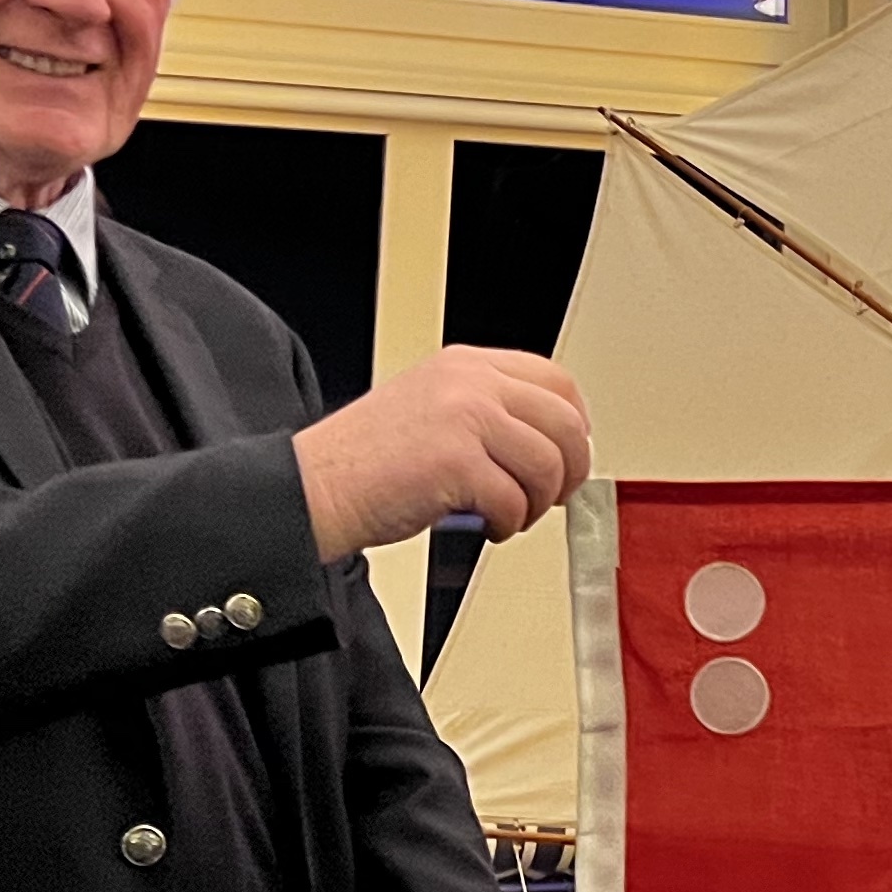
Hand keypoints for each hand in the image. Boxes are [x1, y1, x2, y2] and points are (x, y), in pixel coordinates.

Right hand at [294, 347, 592, 559]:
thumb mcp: (434, 408)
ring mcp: (465, 418)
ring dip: (537, 503)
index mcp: (467, 365)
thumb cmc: (368, 460)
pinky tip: (487, 526)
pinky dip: (508, 524)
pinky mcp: (456, 461)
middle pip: (565, 423)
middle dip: (568, 471)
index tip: (567, 455)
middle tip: (550, 497)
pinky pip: (515, 500)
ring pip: (547, 465)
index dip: (574, 427)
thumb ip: (489, 412)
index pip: (557, 383)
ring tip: (509, 515)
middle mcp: (470, 383)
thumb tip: (549, 445)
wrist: (317, 486)